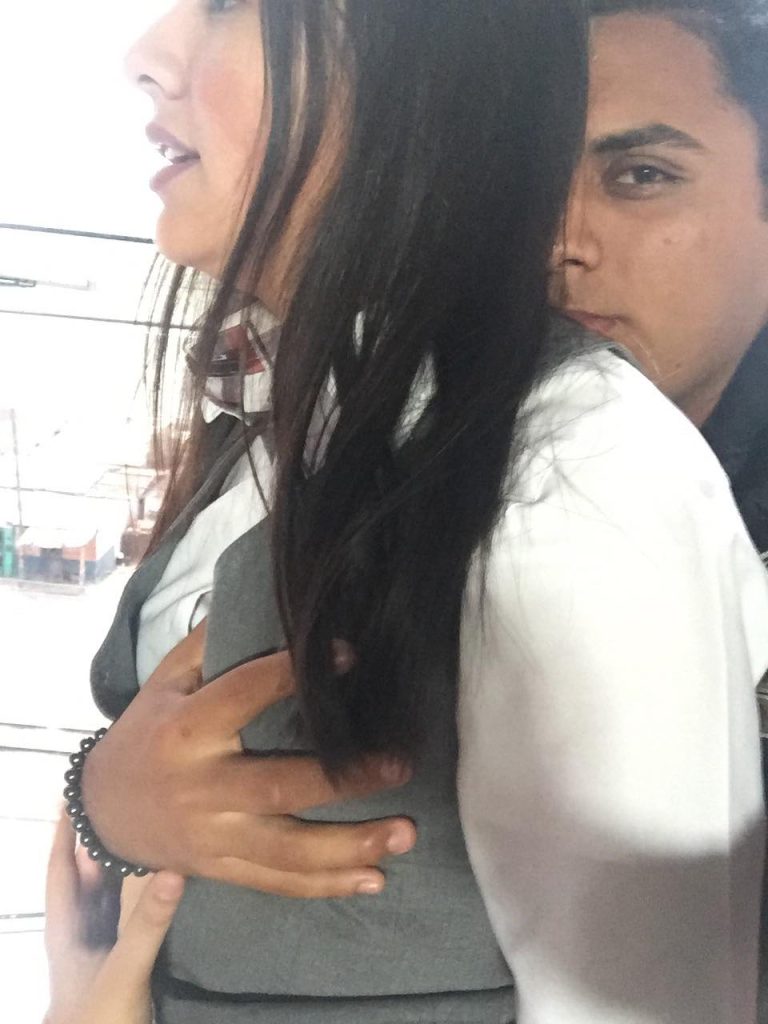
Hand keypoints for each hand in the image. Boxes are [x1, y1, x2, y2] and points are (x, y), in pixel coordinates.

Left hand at [45, 813, 183, 1023]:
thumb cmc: (97, 1018)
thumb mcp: (123, 968)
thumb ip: (147, 922)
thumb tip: (174, 869)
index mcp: (66, 926)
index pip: (61, 866)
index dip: (66, 830)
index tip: (75, 790)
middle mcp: (80, 931)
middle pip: (86, 875)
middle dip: (99, 838)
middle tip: (124, 798)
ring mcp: (98, 948)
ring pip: (106, 894)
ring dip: (121, 864)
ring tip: (144, 827)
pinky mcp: (118, 962)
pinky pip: (126, 914)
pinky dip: (138, 892)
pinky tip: (158, 881)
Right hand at [82, 624, 415, 896]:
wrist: (103, 809)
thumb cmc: (148, 732)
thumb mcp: (165, 681)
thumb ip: (208, 644)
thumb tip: (261, 598)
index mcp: (187, 729)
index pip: (246, 693)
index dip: (294, 673)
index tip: (351, 654)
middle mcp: (201, 786)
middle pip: (279, 787)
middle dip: (344, 780)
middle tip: (400, 765)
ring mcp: (212, 836)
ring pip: (287, 850)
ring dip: (351, 847)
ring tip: (406, 833)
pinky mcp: (221, 869)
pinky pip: (278, 882)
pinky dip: (328, 885)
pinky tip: (376, 878)